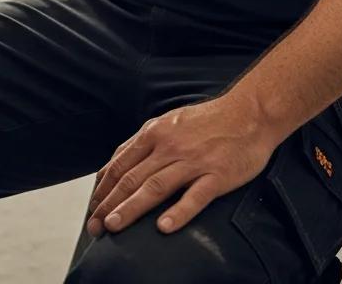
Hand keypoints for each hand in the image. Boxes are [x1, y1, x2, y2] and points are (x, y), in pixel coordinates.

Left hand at [87, 94, 282, 237]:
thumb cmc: (207, 121)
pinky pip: (195, 197)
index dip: (103, 187)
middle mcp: (168, 146)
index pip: (121, 163)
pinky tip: (163, 228)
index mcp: (154, 133)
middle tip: (94, 225)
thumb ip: (145, 142)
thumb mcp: (168, 122)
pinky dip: (178, 213)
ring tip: (113, 226)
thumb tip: (119, 162)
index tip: (92, 208)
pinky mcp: (217, 175)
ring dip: (131, 208)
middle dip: (109, 203)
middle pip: (132, 178)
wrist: (248, 114)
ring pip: (155, 187)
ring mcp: (193, 161)